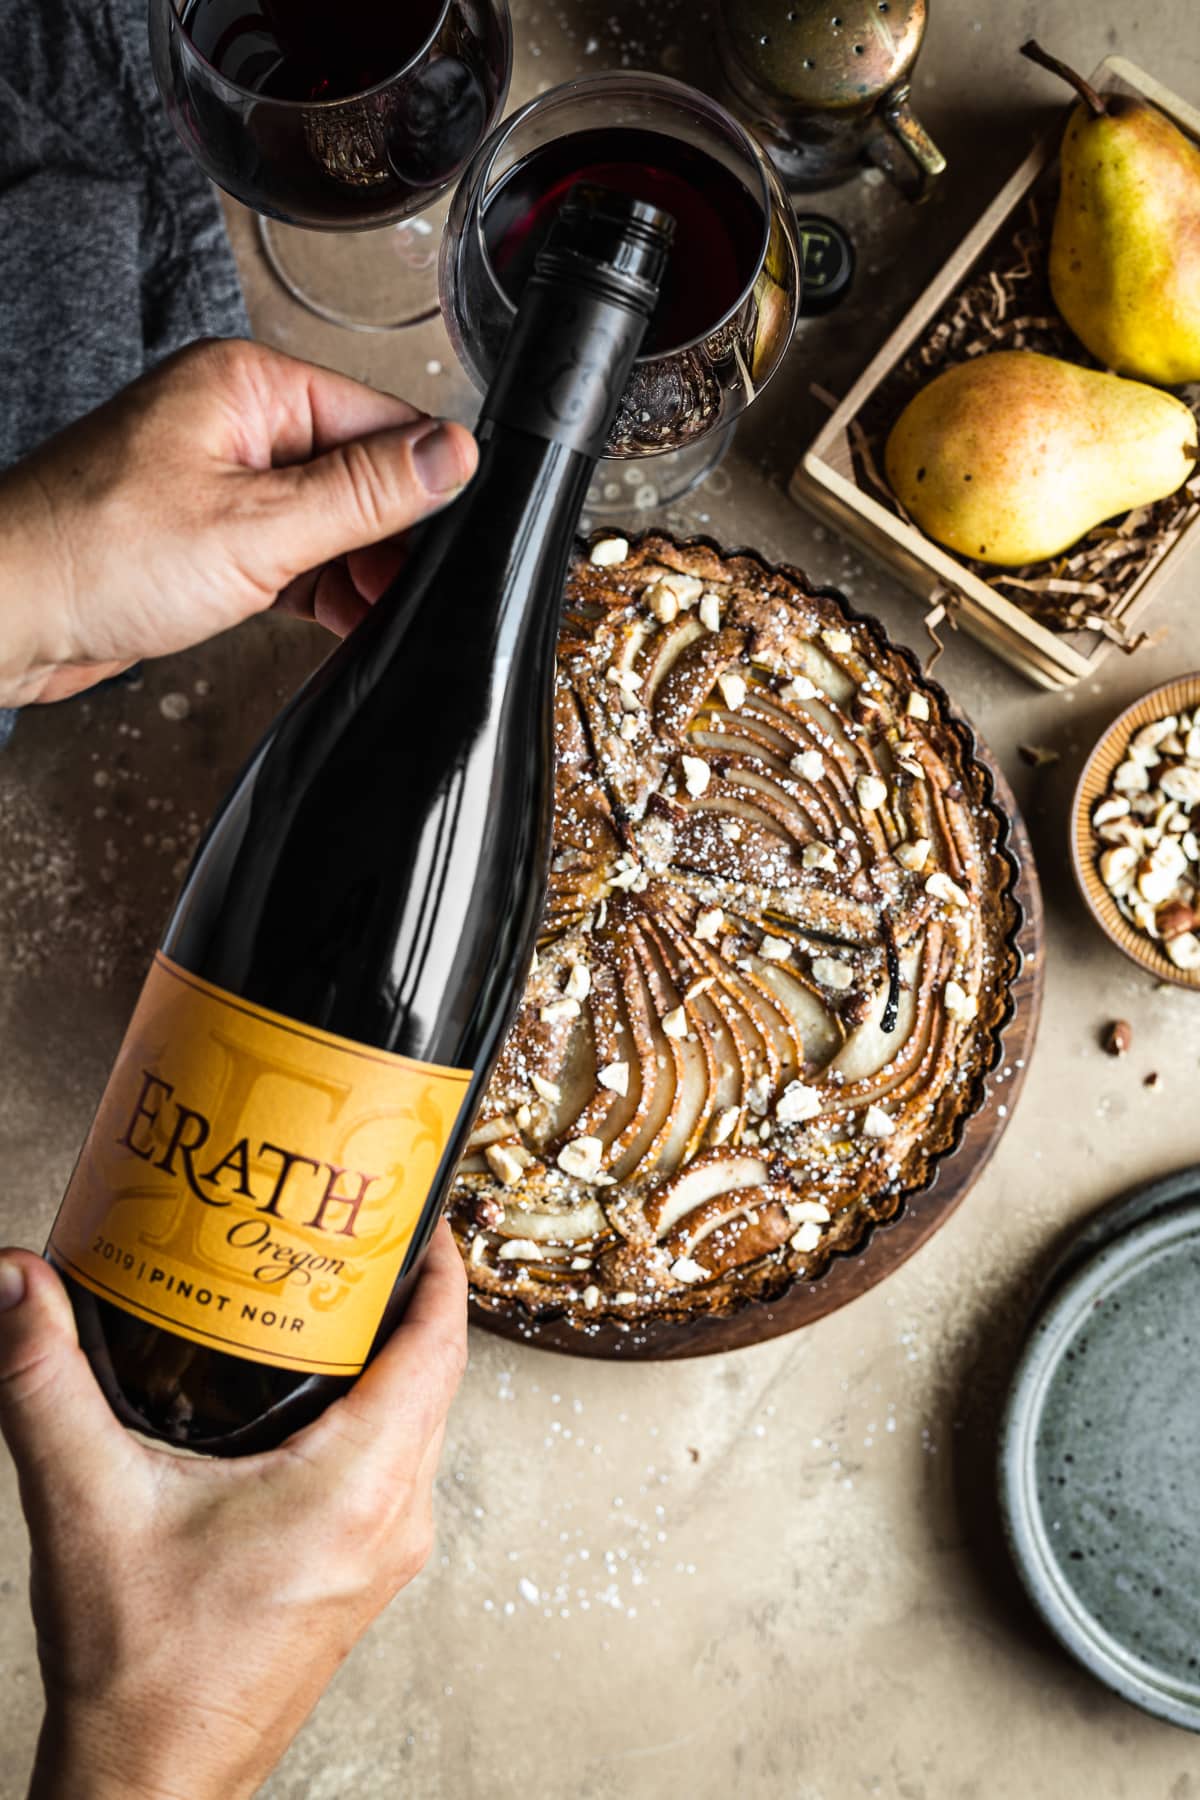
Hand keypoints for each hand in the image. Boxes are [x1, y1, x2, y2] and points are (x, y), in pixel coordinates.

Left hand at [0, 338, 477, 705]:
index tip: (451, 541)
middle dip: (389, 538)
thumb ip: (364, 494)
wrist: (5, 613)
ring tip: (367, 616)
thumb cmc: (94, 555)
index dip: (425, 482)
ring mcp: (222, 480)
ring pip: (329, 521)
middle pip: (360, 471)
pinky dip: (319, 590)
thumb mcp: (256, 528)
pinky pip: (291, 554)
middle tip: (402, 594)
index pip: (381, 417)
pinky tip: (338, 621)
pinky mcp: (209, 536)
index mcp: (250, 387)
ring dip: (356, 572)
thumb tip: (453, 455)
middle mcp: (237, 423)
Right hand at [0, 1226, 467, 1799]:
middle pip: (439, 1376)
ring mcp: (390, 1553)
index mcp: (354, 1491)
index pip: (438, 1348)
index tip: (422, 1211)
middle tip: (368, 1232)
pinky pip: (402, 1461)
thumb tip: (17, 1280)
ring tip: (345, 1294)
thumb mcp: (84, 1504)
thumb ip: (44, 1380)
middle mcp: (393, 1520)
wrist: (150, 1784)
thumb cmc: (138, 1673)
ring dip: (401, 1354)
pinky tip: (324, 1386)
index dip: (441, 1269)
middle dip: (413, 1296)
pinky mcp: (369, 1572)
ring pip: (425, 1420)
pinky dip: (382, 1406)